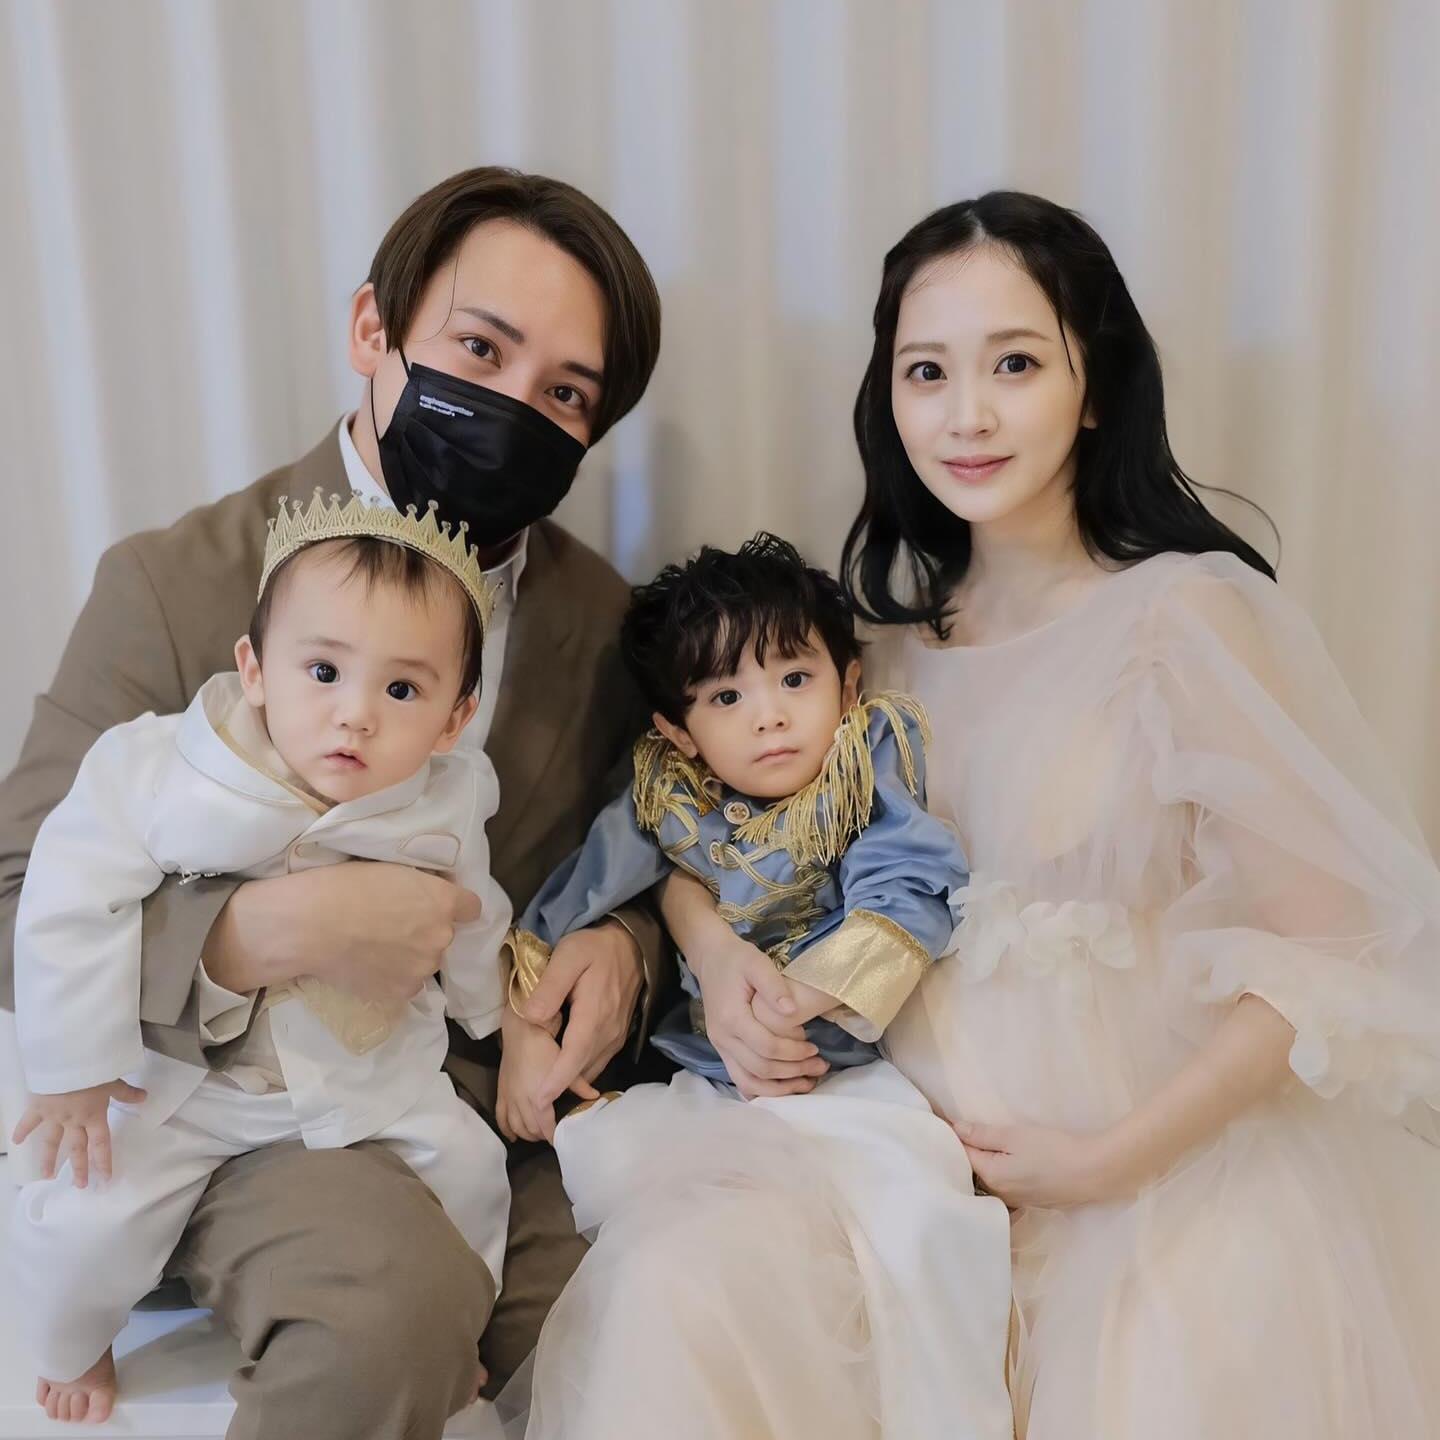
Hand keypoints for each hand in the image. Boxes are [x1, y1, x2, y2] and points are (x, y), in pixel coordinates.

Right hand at [11, 1081, 146, 1187]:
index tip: (105, 1178)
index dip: (103, 1161)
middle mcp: (74, 1121)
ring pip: (52, 1142)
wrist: (67, 1063)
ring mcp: (54, 1116)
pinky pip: (29, 1121)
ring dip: (49, 1160)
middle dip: (79, 1168)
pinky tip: (16, 1141)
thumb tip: (145, 1098)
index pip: (101, 1144)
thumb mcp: (114, 1082)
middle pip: (77, 1148)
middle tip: (80, 1186)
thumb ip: (126, 1093)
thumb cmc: (94, 1071)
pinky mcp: (39, 1107)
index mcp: (94, 1116)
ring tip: (47, 1176)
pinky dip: (22, 1130)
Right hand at [206, 862, 482, 1003]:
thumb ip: (423, 887)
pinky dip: (392, 978)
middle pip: (444, 936)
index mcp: (444, 902)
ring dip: (410, 957)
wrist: (310, 925)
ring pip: (425, 962)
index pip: (472, 908)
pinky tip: (368, 967)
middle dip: (425, 932)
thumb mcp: (394, 871)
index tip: (436, 906)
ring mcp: (424, 968)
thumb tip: (433, 894)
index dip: (454, 907)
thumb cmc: (345, 886)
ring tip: (375, 949)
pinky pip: (406, 985)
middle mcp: (442, 936)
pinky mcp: (403, 993)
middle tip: (392, 927)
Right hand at [497, 1004, 586, 1143]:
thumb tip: (594, 1097)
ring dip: (526, 1134)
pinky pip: (501, 1117)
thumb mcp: (564, 1066)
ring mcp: (509, 1099)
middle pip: (531, 1130)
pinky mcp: (501, 1093)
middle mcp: (522, 1102)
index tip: (560, 1140)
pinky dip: (506, 1129)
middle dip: (541, 1136)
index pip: (545, 1127)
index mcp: (538, 1099)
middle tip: (551, 1134)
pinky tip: (513, 1136)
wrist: (521, 1033)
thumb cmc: (545, 1048)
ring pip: (516, 1126)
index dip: (553, 1136)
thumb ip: (580, 1085)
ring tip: (537, 1134)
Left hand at [521, 920, 643, 1106]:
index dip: (557, 1080)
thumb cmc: (594, 948)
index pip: (574, 1056)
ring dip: (570, 1086)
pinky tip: (564, 1078)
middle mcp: (608, 1032)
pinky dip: (580, 1075)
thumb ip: (550, 985)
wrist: (629, 944)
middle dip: (559, 1092)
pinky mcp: (616, 1036)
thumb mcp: (569, 955)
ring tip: (544, 1100)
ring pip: (590, 1070)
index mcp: (594, 1014)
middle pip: (581, 1070)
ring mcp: (615, 1036)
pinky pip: (597, 1062)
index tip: (538, 1101)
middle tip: (532, 1109)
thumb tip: (531, 1016)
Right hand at [690, 933, 829, 1099]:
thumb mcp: (757, 963)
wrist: (711, 958)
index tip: (815, 1048)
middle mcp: (722, 1038)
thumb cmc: (738, 959)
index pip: (766, 1046)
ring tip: (807, 1083)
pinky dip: (762, 1089)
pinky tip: (783, 1087)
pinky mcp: (723, 1049)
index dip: (793, 1052)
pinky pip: (741, 1078)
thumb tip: (793, 1011)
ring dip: (779, 1088)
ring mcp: (720, 1046)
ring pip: (748, 1081)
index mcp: (731, 1017)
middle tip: (820, 1066)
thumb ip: (774, 987)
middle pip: (760, 1068)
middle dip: (793, 1072)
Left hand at [954, 1119, 1128, 1208]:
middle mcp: (1000, 1194)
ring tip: (980, 1142)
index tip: (945, 1122)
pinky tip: (1006, 1160)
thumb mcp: (1014, 1136)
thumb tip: (954, 1129)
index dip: (954, 1138)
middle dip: (966, 1153)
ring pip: (991, 1179)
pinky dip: (1000, 1171)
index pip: (962, 1156)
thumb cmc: (1052, 1150)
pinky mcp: (1032, 1200)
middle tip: (960, 1130)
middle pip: (974, 1171)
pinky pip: (1006, 1185)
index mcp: (991, 1177)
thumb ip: (983, 1134)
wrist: (1093, 1172)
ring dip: (984, 1163)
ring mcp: (1017, 1200)